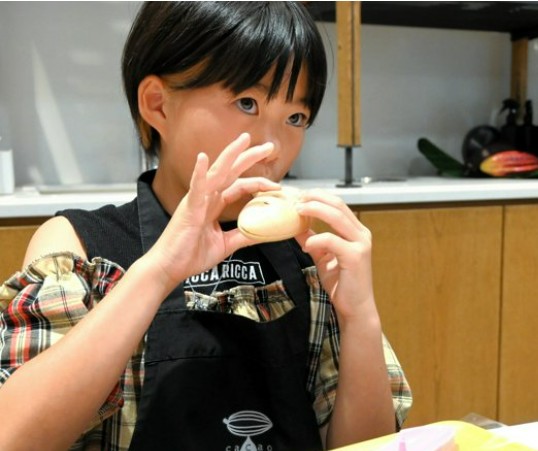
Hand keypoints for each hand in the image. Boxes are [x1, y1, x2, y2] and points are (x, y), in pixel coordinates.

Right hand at [147, 133, 279, 291]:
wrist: (169, 268)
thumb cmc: (190, 255)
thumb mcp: (225, 244)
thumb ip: (243, 235)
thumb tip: (264, 232)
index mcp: (213, 205)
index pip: (239, 186)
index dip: (259, 183)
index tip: (277, 186)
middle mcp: (206, 198)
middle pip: (231, 172)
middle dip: (249, 157)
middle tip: (269, 147)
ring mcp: (196, 201)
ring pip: (216, 173)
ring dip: (230, 155)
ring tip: (244, 141)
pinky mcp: (188, 209)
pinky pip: (195, 188)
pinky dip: (199, 173)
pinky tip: (203, 158)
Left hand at [294, 190, 373, 320]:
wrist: (354, 308)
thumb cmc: (341, 283)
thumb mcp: (323, 257)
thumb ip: (312, 240)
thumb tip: (294, 226)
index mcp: (355, 231)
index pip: (337, 204)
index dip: (318, 196)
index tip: (298, 196)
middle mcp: (361, 234)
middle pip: (338, 204)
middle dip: (315, 198)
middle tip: (296, 199)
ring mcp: (360, 244)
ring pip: (337, 216)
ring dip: (315, 210)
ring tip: (298, 211)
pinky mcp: (355, 257)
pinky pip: (332, 240)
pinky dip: (316, 239)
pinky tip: (305, 246)